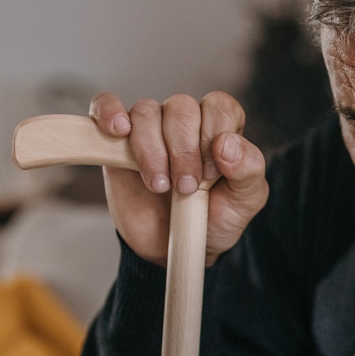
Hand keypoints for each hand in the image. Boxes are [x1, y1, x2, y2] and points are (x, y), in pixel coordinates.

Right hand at [89, 91, 267, 266]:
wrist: (174, 249)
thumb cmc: (213, 219)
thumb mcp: (244, 201)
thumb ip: (248, 170)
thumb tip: (227, 144)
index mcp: (219, 128)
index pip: (218, 105)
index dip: (214, 134)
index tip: (211, 172)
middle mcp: (185, 122)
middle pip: (181, 107)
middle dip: (184, 151)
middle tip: (185, 188)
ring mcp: (149, 129)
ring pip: (146, 112)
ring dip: (152, 150)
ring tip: (159, 186)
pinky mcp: (116, 142)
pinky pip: (106, 107)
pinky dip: (109, 112)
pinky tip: (119, 132)